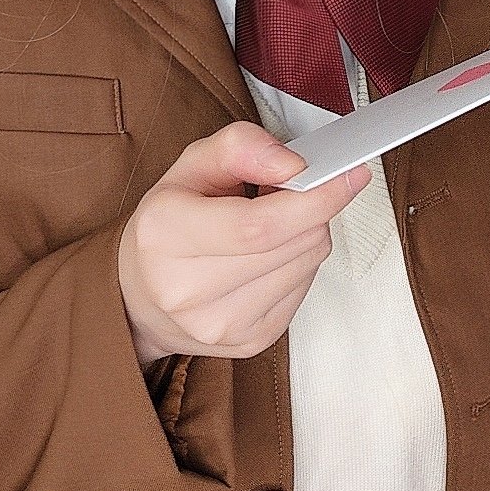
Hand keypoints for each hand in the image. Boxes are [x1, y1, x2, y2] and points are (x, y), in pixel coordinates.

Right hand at [117, 122, 372, 364]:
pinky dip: (298, 262)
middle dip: (312, 207)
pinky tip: (269, 255)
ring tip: (271, 223)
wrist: (141, 295)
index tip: (348, 173)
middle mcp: (188, 289)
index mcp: (165, 234)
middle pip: (292, 242)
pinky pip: (305, 288)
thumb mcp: (190, 165)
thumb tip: (294, 164)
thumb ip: (239, 147)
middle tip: (293, 189)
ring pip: (308, 263)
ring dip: (306, 233)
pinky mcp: (250, 343)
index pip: (259, 225)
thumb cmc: (169, 223)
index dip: (314, 198)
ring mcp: (221, 324)